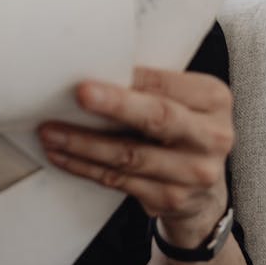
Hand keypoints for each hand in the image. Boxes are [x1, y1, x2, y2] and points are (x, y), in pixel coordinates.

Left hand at [37, 67, 232, 244]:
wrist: (203, 193)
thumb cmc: (182, 131)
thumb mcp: (184, 102)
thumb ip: (152, 86)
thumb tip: (94, 65)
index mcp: (214, 99)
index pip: (168, 84)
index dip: (131, 78)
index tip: (100, 71)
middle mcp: (211, 136)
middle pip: (158, 118)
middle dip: (115, 105)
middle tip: (80, 93)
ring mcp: (194, 173)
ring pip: (130, 155)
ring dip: (84, 143)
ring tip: (51, 131)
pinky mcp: (170, 199)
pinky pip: (119, 180)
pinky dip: (85, 166)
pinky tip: (62, 155)